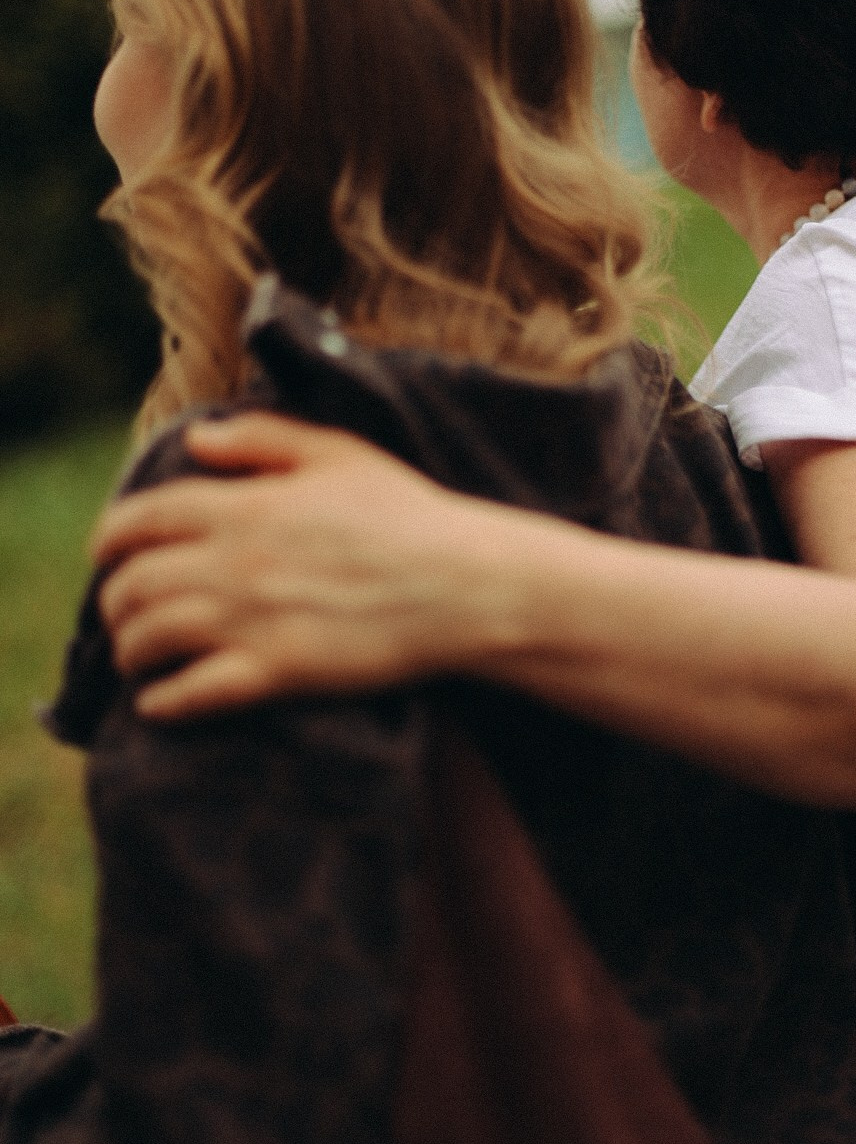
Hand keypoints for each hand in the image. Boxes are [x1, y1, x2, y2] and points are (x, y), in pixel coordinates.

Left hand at [92, 413, 516, 719]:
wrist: (462, 583)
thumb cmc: (407, 513)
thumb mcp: (337, 453)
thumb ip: (261, 439)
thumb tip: (197, 439)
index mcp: (244, 505)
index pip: (140, 519)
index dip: (109, 539)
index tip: (105, 554)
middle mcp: (233, 561)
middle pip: (132, 585)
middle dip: (115, 602)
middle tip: (124, 614)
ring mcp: (250, 619)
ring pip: (149, 638)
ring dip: (130, 651)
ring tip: (138, 658)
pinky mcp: (276, 672)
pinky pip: (191, 694)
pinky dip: (161, 702)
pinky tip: (157, 704)